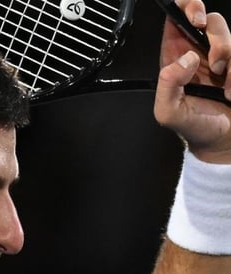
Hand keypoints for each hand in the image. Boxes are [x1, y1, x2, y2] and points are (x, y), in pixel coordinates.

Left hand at [154, 0, 230, 162]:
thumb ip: (167, 85)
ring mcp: (222, 57)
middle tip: (215, 63)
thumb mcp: (168, 112)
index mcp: (175, 57)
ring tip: (225, 87)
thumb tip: (184, 60)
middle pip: (210, 19)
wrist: (221, 142)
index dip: (187, 8)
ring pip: (230, 37)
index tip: (195, 20)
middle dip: (216, 37)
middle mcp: (198, 52)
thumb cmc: (193, 127)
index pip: (177, 18)